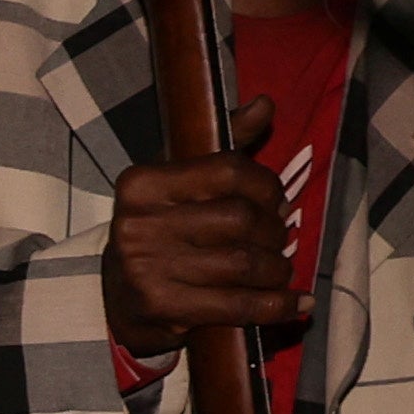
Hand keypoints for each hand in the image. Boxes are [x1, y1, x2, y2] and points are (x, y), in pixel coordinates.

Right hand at [99, 100, 305, 345]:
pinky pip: (236, 305)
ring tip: (281, 270)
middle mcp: (138, 223)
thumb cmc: (160, 232)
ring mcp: (147, 268)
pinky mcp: (161, 308)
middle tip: (280, 240)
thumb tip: (264, 104)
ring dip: (277, 270)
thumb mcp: (181, 182)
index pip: (229, 171)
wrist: (118, 301)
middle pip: (240, 219)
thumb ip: (225, 145)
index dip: (267, 187)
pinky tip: (296, 303)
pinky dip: (275, 306)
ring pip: (243, 264)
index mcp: (143, 183)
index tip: (277, 202)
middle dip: (274, 231)